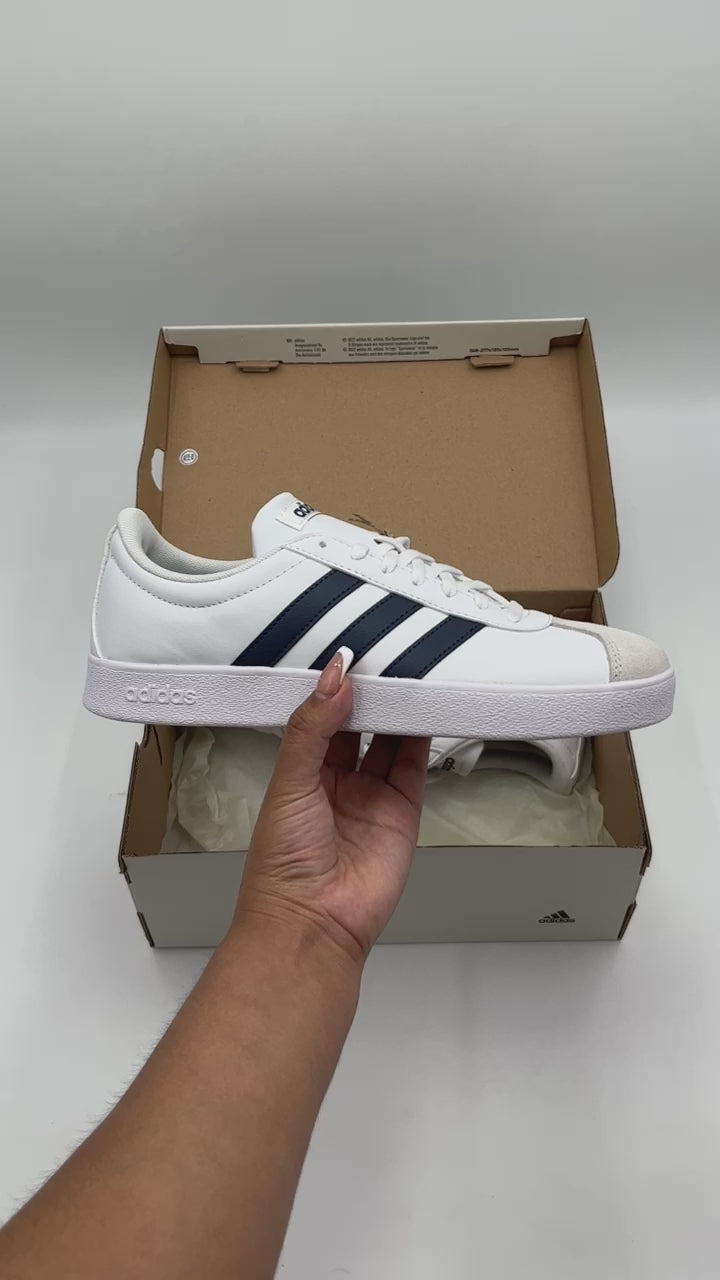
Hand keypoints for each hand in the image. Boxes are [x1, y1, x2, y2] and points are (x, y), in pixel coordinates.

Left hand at [236, 650, 429, 961]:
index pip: (321, 719)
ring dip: (398, 711)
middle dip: (371, 696)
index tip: (348, 660)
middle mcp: (337, 784)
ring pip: (390, 741)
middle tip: (382, 661)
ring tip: (405, 677)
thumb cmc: (281, 868)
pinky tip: (423, 710)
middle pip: (360, 726)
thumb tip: (331, 682)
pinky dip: (422, 737)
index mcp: (301, 774)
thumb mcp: (288, 782)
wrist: (312, 923)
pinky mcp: (402, 811)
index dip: (334, 690)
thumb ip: (311, 729)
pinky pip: (416, 766)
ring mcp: (371, 797)